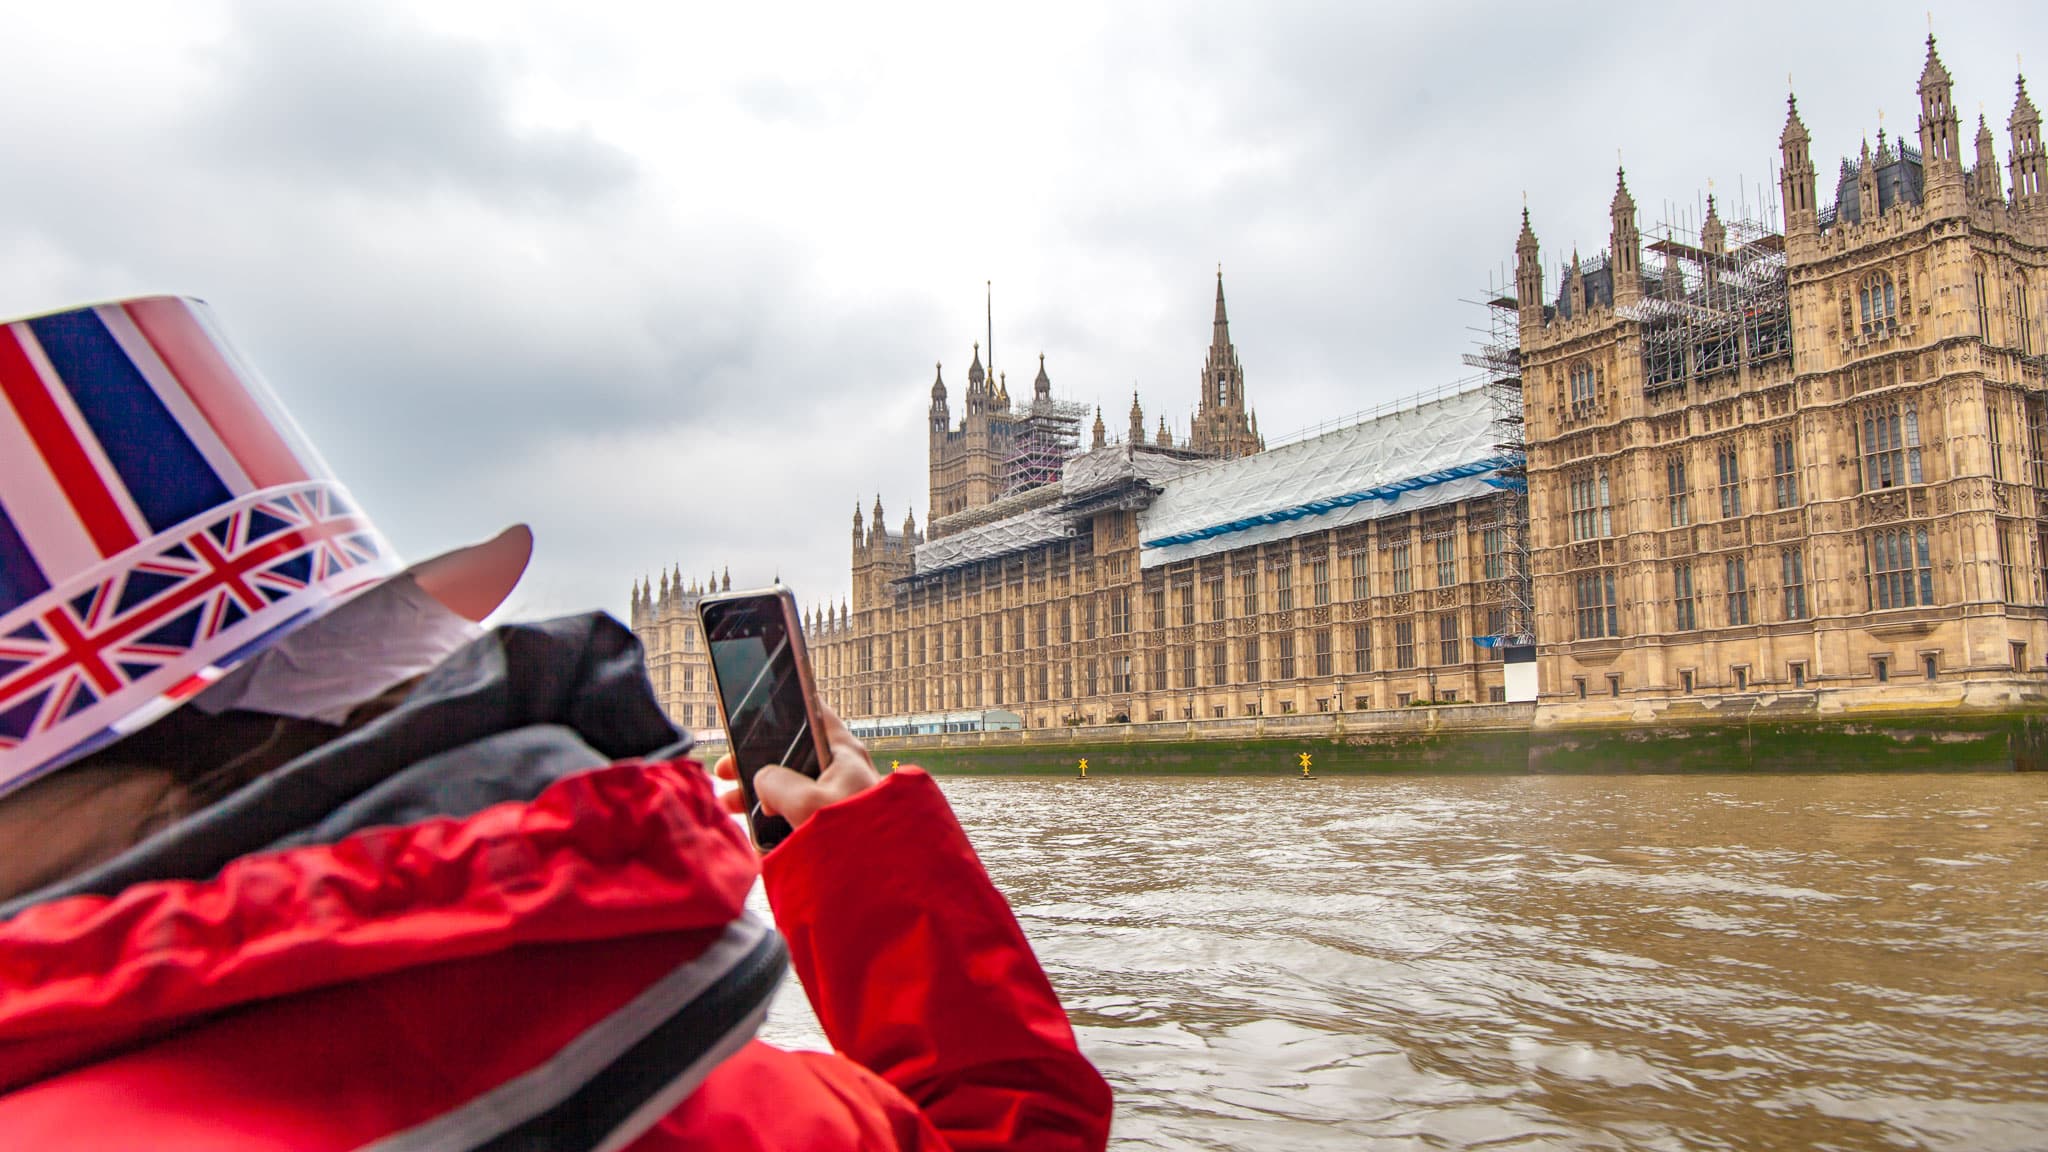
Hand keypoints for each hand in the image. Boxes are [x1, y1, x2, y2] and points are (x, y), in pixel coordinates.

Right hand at [712, 701, 881, 831]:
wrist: (881, 881)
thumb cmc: (858, 838)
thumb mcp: (807, 803)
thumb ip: (776, 783)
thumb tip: (762, 782)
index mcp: (842, 752)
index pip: (812, 712)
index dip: (780, 710)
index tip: (749, 718)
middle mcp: (841, 769)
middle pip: (791, 754)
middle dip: (755, 763)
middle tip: (726, 772)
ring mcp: (836, 797)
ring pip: (791, 785)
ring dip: (760, 793)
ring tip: (731, 804)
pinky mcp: (832, 824)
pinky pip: (797, 812)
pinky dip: (775, 817)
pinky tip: (754, 829)